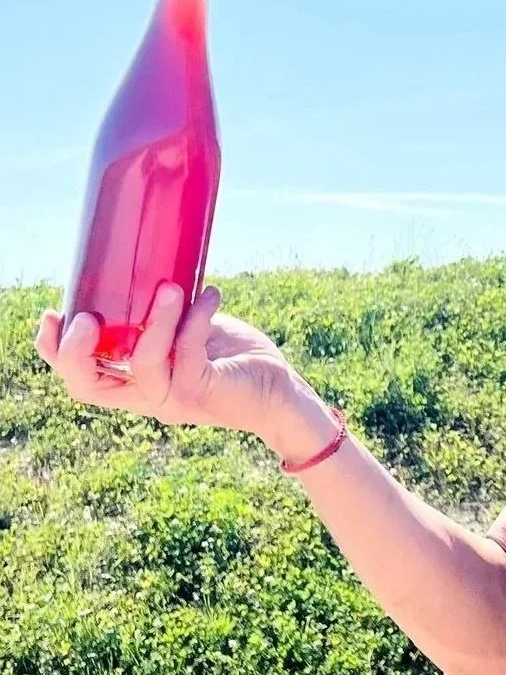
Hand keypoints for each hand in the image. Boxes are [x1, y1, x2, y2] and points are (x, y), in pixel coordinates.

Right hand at [36, 284, 303, 443]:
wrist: (283, 394)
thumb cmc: (237, 360)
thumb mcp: (192, 334)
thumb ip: (167, 319)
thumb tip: (152, 274)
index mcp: (138, 385)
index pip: (81, 380)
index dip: (55, 353)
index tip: (52, 314)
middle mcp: (149, 398)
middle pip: (86, 387)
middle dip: (75, 352)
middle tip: (88, 316)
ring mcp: (174, 400)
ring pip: (143, 363)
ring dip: (154, 320)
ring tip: (172, 287)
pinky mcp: (202, 392)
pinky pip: (187, 350)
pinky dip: (196, 317)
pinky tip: (211, 296)